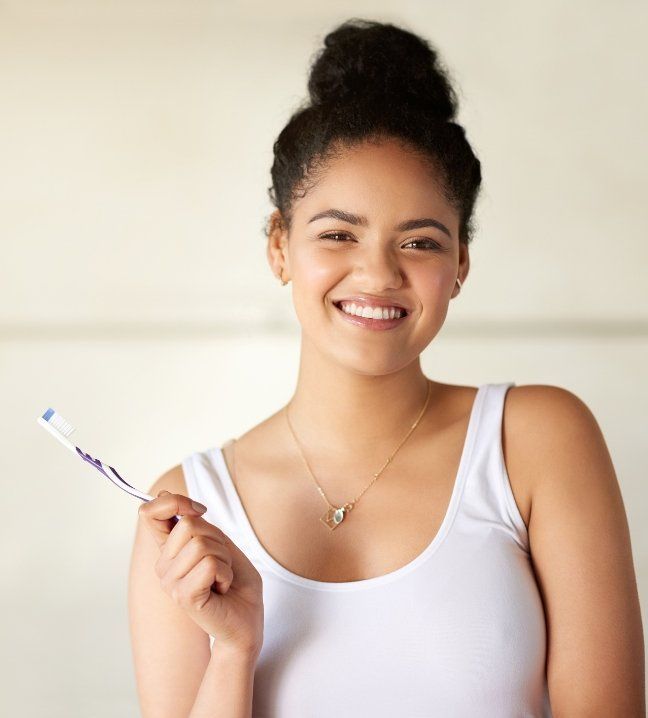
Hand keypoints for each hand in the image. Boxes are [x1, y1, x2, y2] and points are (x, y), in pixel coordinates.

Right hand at [138, 490, 263, 657]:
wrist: (248, 619)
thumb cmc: (235, 581)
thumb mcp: (218, 541)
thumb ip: (195, 522)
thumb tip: (166, 493)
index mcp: (168, 551)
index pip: (150, 513)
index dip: (173, 501)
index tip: (199, 510)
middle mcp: (163, 566)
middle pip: (188, 524)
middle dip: (217, 539)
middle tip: (221, 563)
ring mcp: (170, 583)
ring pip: (201, 544)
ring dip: (224, 558)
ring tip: (222, 578)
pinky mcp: (183, 596)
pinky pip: (210, 565)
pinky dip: (226, 573)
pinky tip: (222, 589)